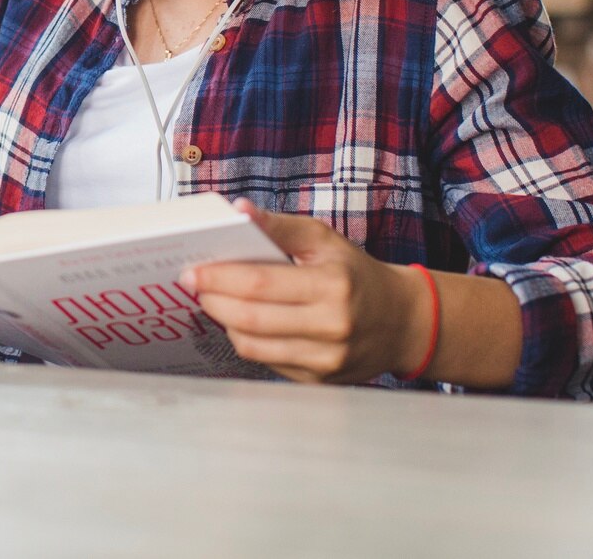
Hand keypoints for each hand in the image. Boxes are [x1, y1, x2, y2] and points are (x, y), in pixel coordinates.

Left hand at [179, 201, 431, 384]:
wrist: (401, 322)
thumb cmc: (356, 274)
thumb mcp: (324, 239)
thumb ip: (279, 226)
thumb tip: (238, 210)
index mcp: (332, 286)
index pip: (260, 284)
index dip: (219, 277)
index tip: (191, 270)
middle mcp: (331, 327)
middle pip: (250, 319)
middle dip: (212, 300)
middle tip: (193, 284)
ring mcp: (325, 360)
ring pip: (252, 346)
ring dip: (223, 322)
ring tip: (214, 300)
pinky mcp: (318, 381)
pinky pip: (266, 362)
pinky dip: (245, 340)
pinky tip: (240, 321)